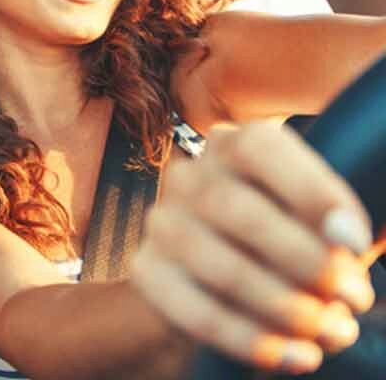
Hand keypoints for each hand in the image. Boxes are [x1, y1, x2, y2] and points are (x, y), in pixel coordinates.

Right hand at [131, 121, 375, 374]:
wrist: (219, 281)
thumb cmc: (289, 241)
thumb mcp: (315, 218)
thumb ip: (336, 222)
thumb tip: (345, 239)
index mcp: (232, 146)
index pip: (260, 149)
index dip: (311, 193)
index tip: (354, 243)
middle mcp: (188, 176)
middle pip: (236, 210)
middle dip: (304, 260)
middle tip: (351, 297)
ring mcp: (162, 223)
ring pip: (219, 267)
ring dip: (284, 307)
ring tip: (329, 331)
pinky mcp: (147, 272)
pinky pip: (196, 312)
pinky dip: (251, 340)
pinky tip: (292, 356)